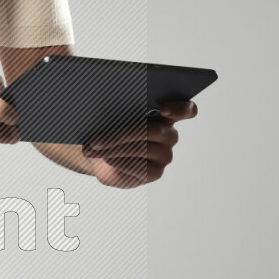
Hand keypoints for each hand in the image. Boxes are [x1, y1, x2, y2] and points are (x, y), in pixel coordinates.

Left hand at [80, 100, 198, 188]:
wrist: (102, 155)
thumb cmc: (110, 128)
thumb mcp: (113, 116)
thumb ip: (118, 109)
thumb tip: (105, 106)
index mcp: (167, 115)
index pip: (187, 110)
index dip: (179, 108)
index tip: (162, 109)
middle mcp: (169, 134)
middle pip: (151, 130)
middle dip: (120, 134)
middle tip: (96, 138)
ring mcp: (164, 154)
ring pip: (141, 148)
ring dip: (112, 148)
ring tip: (92, 148)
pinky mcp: (155, 172)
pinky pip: (138, 167)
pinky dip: (118, 161)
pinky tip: (104, 159)